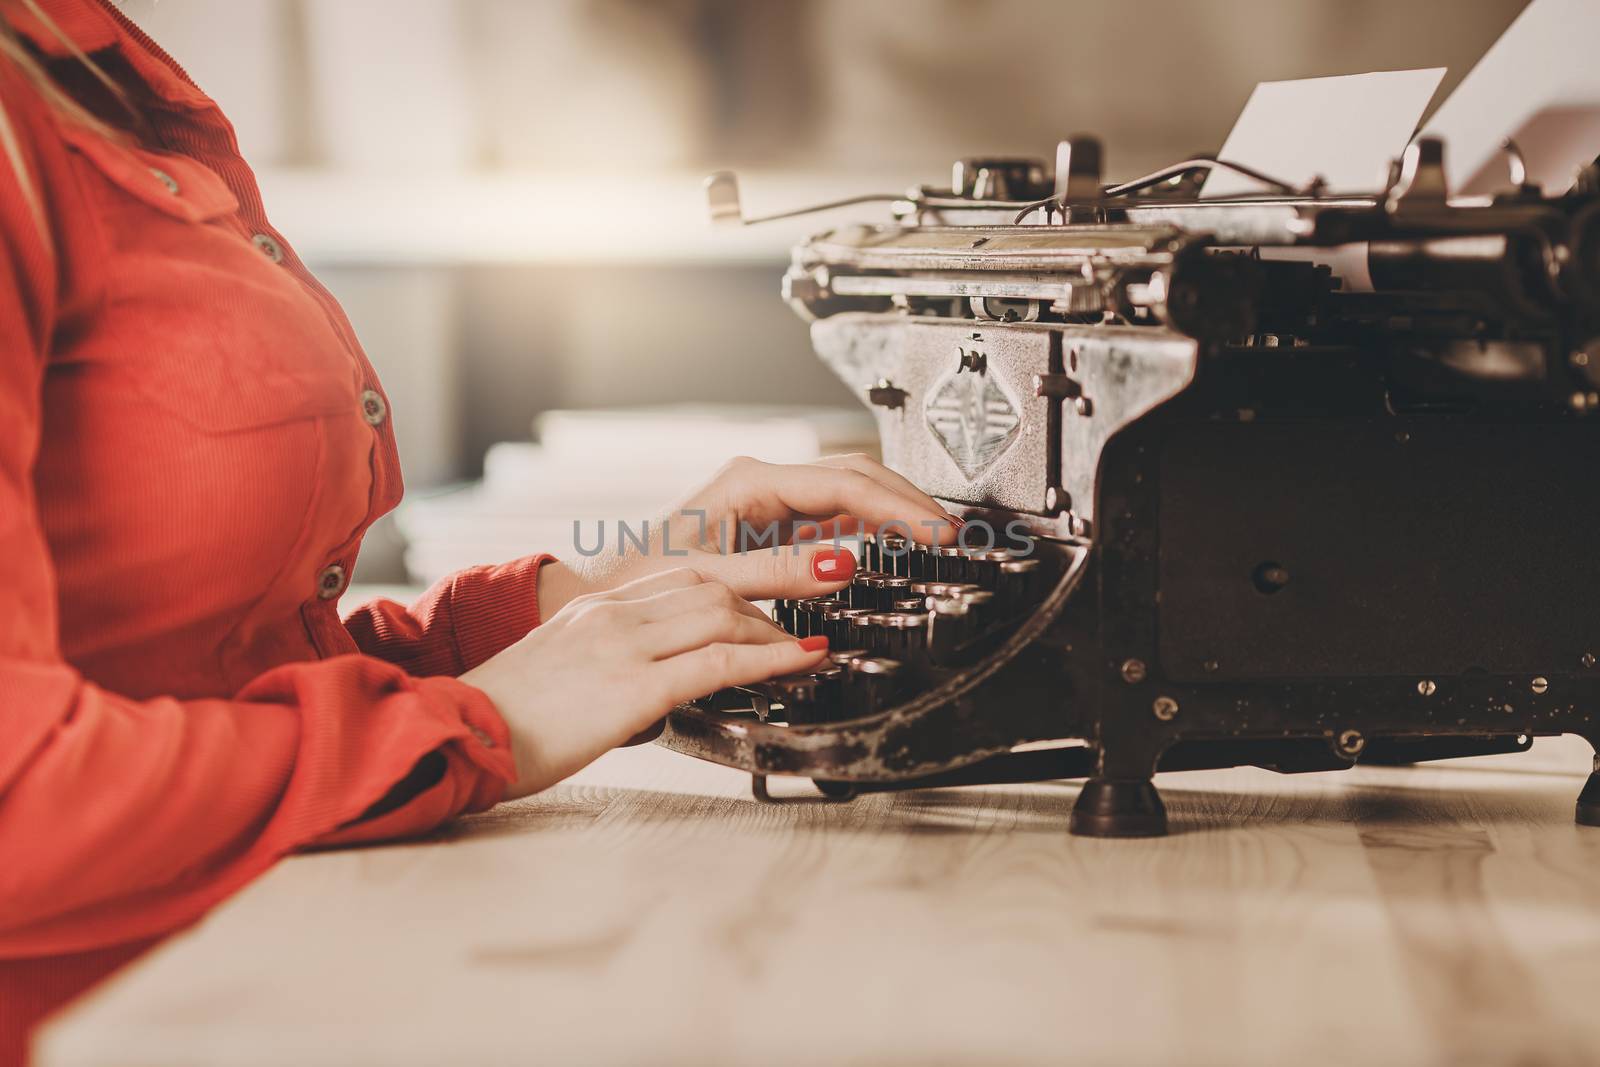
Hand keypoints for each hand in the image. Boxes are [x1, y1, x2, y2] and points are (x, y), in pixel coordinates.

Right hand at [462, 568, 829, 798]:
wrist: (454, 737)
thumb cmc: (498, 723)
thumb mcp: (555, 675)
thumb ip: (601, 667)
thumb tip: (643, 691)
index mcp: (592, 609)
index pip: (682, 579)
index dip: (737, 589)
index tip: (770, 605)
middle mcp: (610, 613)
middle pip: (711, 585)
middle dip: (769, 598)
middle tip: (809, 613)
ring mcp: (622, 644)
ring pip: (722, 613)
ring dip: (778, 626)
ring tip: (815, 638)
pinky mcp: (632, 685)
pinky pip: (718, 662)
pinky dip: (771, 659)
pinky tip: (803, 661)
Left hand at [537, 453, 960, 618]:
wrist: (610, 599)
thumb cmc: (645, 583)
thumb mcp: (713, 578)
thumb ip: (778, 574)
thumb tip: (841, 564)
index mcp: (751, 481)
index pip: (845, 481)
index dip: (897, 505)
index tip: (934, 530)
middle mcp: (764, 483)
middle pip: (857, 479)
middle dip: (909, 503)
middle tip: (952, 534)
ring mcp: (771, 503)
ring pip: (851, 496)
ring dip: (896, 513)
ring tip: (937, 538)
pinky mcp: (774, 526)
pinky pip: (836, 519)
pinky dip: (872, 530)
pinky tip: (896, 545)